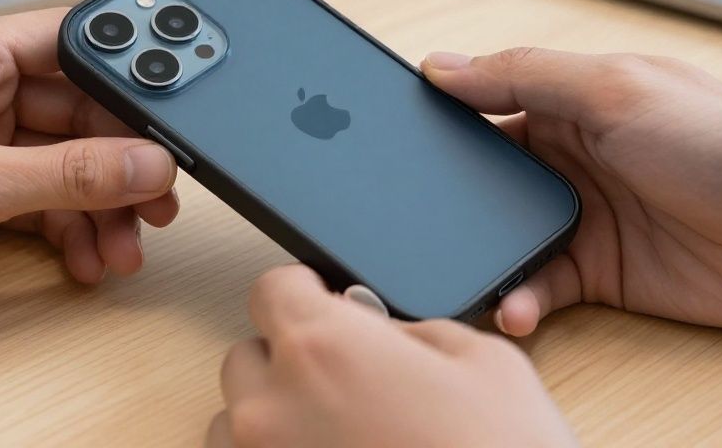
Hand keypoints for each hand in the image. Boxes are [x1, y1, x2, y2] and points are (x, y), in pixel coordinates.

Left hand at [0, 8, 179, 311]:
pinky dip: (66, 228)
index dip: (128, 82)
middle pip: (81, 115)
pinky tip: (84, 258)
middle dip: (119, 166)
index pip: (77, 46)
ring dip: (98, 207)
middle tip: (155, 202)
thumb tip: (145, 164)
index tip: (169, 121)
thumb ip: (70, 175)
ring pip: (66, 162)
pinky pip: (41, 196)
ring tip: (122, 247)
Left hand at [207, 265, 577, 447]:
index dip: (304, 293)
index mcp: (322, 347)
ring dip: (278, 418)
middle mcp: (273, 407)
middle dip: (292, 360)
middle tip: (348, 382)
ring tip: (341, 435)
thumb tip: (385, 334)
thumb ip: (411, 330)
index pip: (271, 289)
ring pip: (238, 422)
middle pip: (249, 356)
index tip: (323, 306)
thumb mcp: (483, 361)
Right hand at [422, 48, 721, 335]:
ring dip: (480, 255)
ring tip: (463, 271)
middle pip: (485, 177)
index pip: (486, 101)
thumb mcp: (617, 90)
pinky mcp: (599, 274)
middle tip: (415, 219)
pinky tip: (514, 305)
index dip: (442, 118)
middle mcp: (572, 156)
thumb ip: (525, 75)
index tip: (395, 138)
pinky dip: (517, 298)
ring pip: (502, 236)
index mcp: (571, 100)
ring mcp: (584, 216)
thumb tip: (444, 65)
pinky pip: (537, 287)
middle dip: (450, 199)